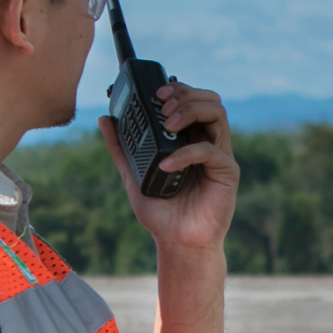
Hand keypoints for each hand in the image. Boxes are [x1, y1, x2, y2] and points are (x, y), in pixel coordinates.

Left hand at [99, 82, 238, 253]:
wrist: (177, 243)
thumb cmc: (161, 213)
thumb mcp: (133, 175)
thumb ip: (121, 148)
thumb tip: (105, 119)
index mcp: (190, 140)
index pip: (192, 100)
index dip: (177, 89)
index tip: (156, 94)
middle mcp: (208, 143)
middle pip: (210, 99)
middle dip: (185, 94)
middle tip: (162, 105)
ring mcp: (220, 155)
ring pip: (218, 113)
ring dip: (190, 111)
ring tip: (167, 124)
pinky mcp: (227, 172)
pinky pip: (210, 150)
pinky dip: (186, 153)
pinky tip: (166, 166)